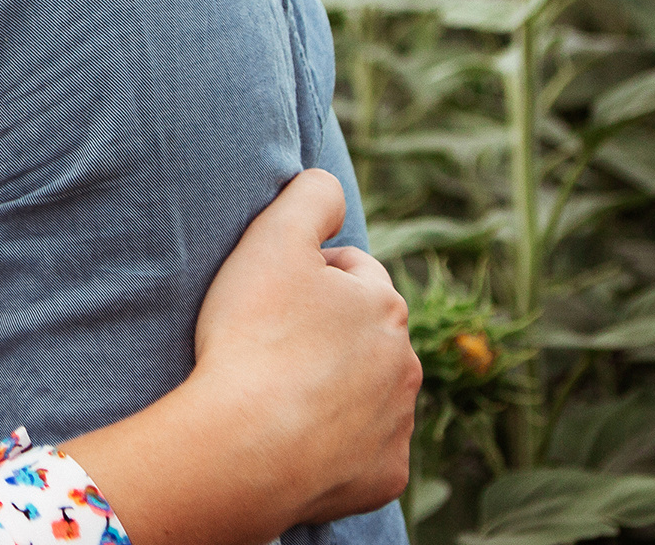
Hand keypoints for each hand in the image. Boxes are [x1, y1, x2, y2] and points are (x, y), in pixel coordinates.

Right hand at [190, 168, 420, 523]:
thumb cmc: (255, 336)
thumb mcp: (272, 240)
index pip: (352, 271)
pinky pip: (361, 448)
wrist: (247, 444)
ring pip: (367, 391)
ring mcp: (399, 423)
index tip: (268, 296)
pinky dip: (334, 441)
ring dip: (332, 385)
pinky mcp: (385, 473)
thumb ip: (308, 196)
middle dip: (326, 333)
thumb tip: (328, 182)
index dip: (305, 276)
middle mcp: (407, 362)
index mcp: (384, 303)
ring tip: (276, 391)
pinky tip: (292, 436)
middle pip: (364, 334)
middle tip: (268, 343)